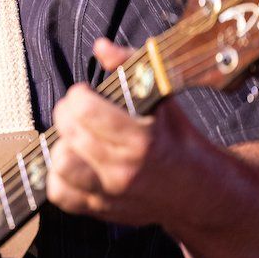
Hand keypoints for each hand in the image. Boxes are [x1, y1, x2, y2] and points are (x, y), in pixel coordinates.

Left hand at [46, 38, 206, 227]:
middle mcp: (124, 170)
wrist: (200, 192)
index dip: (79, 94)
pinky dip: (58, 177)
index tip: (85, 92)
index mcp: (142, 140)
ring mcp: (111, 194)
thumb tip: (101, 46)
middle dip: (67, 113)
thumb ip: (131, 66)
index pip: (85, 110)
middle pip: (69, 133)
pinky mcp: (101, 210)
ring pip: (61, 164)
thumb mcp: (164, 99)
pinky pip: (61, 195)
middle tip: (76, 110)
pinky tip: (73, 161)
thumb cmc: (179, 141)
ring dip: (62, 145)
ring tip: (75, 137)